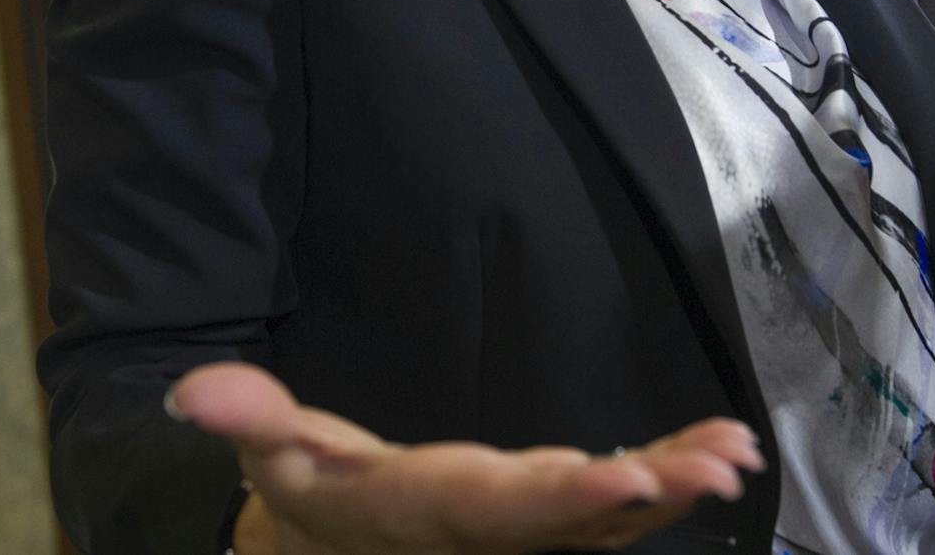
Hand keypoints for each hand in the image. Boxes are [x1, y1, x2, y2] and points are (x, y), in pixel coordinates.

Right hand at [168, 362, 764, 554]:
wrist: (325, 550)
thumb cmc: (304, 496)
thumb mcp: (268, 456)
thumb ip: (249, 420)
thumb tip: (196, 394)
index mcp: (418, 513)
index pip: (496, 505)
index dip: (562, 496)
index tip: (626, 476)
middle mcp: (482, 534)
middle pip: (572, 518)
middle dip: (646, 493)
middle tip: (718, 466)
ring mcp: (521, 536)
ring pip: (607, 520)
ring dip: (676, 487)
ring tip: (738, 456)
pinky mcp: (547, 520)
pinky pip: (613, 510)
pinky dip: (669, 484)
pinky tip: (722, 455)